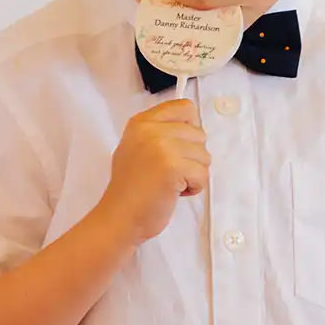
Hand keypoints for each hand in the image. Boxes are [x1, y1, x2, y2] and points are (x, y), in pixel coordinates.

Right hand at [99, 101, 209, 243]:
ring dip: (193, 173)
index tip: (180, 146)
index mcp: (142, 121)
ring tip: (171, 182)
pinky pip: (203, 174)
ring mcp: (162, 146)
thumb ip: (160, 132)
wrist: (120, 217)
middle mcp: (150, 129)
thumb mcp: (137, 147)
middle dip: (192, 156)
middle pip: (199, 133)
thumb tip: (192, 127)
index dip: (190, 128)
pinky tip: (174, 192)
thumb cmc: (131, 187)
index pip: (185, 107)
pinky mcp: (173, 166)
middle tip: (170, 172)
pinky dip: (194, 187)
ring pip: (204, 155)